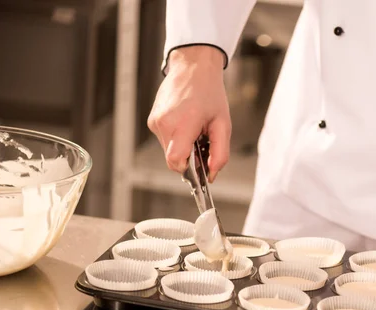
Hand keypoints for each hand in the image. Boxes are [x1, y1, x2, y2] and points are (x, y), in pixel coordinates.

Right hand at [148, 46, 230, 180]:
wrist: (193, 67)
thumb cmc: (209, 93)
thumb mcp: (223, 124)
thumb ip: (220, 154)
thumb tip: (212, 175)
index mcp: (182, 123)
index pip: (176, 161)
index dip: (188, 168)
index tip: (199, 164)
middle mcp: (164, 123)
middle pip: (173, 159)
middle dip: (188, 157)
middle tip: (202, 141)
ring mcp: (155, 122)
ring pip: (168, 150)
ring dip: (182, 146)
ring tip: (194, 128)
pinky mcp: (152, 120)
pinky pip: (164, 139)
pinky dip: (176, 138)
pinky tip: (185, 123)